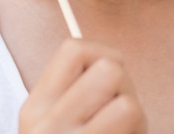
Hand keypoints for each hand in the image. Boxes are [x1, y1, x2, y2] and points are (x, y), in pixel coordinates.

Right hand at [19, 39, 146, 132]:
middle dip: (125, 86)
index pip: (73, 49)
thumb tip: (110, 60)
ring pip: (127, 103)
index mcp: (34, 108)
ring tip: (124, 128)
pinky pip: (133, 121)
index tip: (109, 79)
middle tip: (121, 110)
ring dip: (134, 115)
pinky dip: (139, 130)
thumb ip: (75, 92)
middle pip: (109, 70)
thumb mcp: (56, 123)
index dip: (102, 54)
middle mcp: (46, 126)